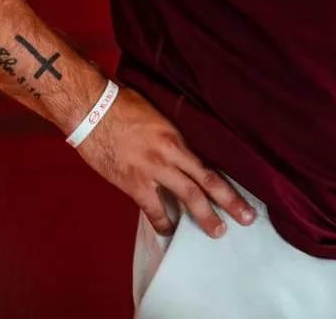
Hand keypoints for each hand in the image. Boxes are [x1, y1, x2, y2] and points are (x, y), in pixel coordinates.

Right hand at [74, 86, 256, 237]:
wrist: (91, 111)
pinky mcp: (132, 183)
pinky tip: (169, 231)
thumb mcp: (157, 114)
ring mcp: (152, 171)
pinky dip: (163, 221)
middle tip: (245, 219)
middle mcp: (170, 155)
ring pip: (186, 197)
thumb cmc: (122, 105)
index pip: (208, 164)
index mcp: (177, 136)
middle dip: (228, 203)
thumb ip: (172, 133)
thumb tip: (185, 145)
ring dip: (203, 216)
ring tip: (216, 231)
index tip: (242, 193)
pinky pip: (153, 208)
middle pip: (205, 183)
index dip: (227, 182)